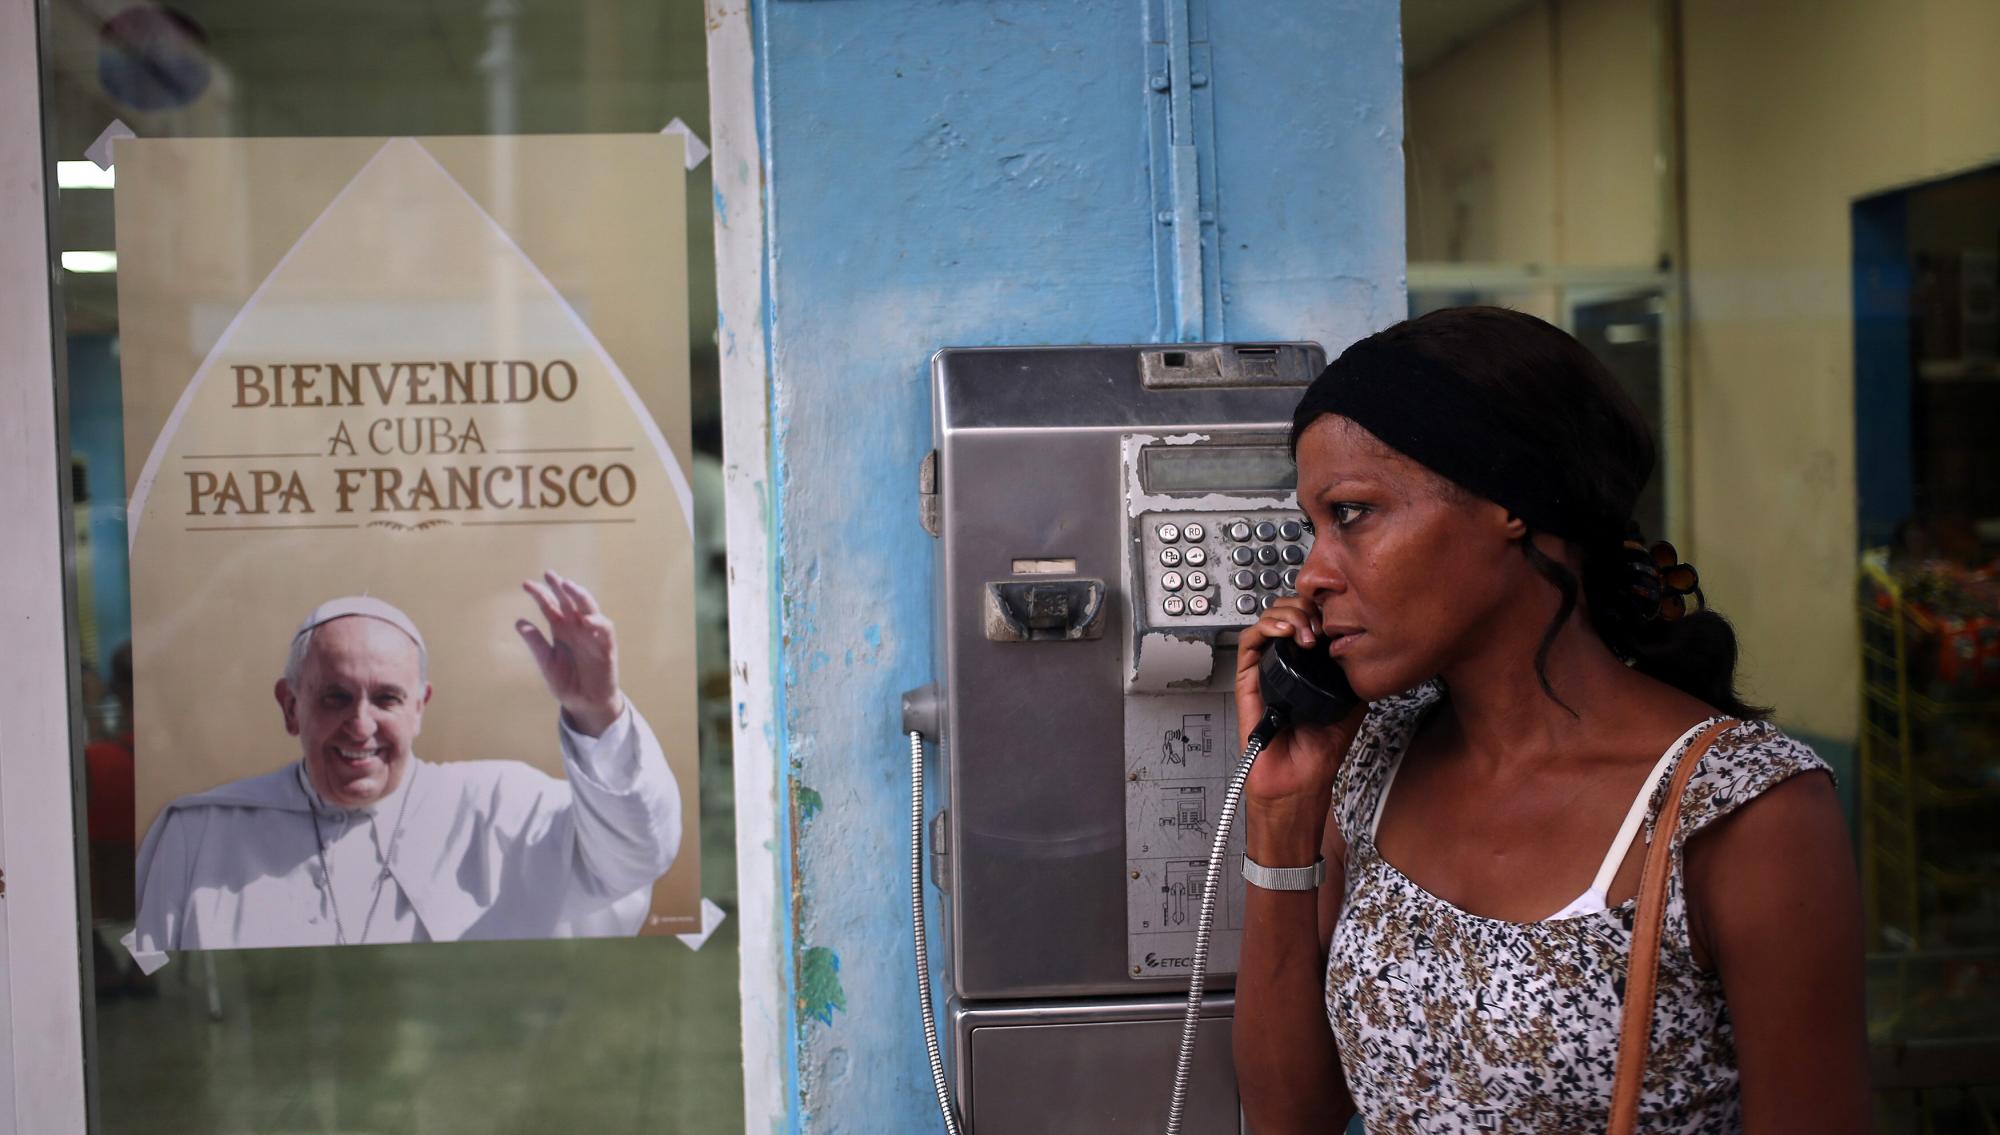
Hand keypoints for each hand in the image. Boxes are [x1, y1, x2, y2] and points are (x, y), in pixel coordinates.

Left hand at [517, 571, 625, 736]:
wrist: (586, 703)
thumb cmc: (567, 682)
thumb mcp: (546, 662)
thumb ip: (536, 642)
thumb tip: (518, 622)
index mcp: (561, 629)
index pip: (550, 606)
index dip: (539, 594)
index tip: (526, 584)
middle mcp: (576, 627)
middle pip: (569, 601)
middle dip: (560, 587)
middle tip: (549, 574)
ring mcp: (592, 634)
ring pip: (588, 608)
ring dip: (580, 596)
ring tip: (569, 586)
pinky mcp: (606, 646)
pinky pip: (604, 629)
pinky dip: (598, 622)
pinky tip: (588, 618)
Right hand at [1234, 596, 1364, 861]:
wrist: (1299, 781)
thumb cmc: (1319, 752)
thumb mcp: (1352, 705)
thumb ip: (1355, 676)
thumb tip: (1368, 649)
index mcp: (1308, 665)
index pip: (1309, 620)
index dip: (1321, 609)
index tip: (1339, 615)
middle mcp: (1284, 663)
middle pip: (1287, 612)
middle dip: (1305, 606)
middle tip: (1321, 621)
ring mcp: (1265, 669)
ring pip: (1267, 619)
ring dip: (1287, 613)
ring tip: (1306, 628)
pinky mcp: (1247, 679)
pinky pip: (1249, 642)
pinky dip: (1266, 627)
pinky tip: (1286, 632)